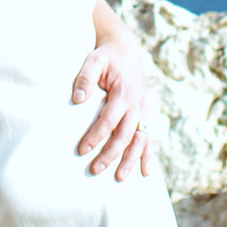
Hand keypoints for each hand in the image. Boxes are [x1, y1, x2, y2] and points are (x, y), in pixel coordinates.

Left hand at [71, 32, 154, 181]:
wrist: (126, 49)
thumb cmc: (106, 56)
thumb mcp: (94, 60)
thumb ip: (85, 78)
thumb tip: (76, 99)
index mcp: (124, 92)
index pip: (109, 120)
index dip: (96, 136)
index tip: (81, 150)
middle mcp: (137, 104)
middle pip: (125, 135)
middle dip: (110, 154)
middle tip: (94, 170)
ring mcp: (144, 111)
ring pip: (140, 140)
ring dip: (131, 160)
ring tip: (120, 177)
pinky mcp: (146, 115)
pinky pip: (149, 138)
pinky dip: (148, 155)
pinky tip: (147, 172)